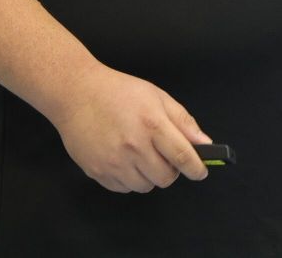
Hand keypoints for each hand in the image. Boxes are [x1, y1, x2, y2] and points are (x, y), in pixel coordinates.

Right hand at [47, 65, 212, 192]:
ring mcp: (113, 162)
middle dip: (172, 171)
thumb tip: (204, 143)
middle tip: (166, 157)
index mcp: (152, 124)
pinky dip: (131, 179)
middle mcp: (133, 146)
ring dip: (150, 176)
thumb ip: (183, 121)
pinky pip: (124, 188)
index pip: (182, 156)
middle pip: (165, 177)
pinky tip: (126, 160)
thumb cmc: (119, 92)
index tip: (200, 172)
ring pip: (145, 186)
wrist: (77, 95)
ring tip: (143, 156)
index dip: (196, 168)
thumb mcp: (158, 97)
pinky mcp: (97, 172)